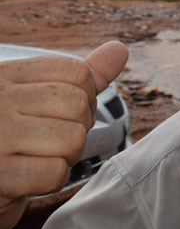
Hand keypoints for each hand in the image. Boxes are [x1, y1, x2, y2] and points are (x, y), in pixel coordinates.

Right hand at [0, 41, 127, 228]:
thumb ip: (80, 77)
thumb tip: (120, 48)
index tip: (64, 114)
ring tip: (39, 156)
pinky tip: (31, 176)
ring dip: (66, 155)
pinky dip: (53, 179)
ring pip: (73, 138)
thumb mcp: (40, 98)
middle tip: (51, 141)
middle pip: (78, 104)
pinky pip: (56, 172)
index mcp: (7, 75)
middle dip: (78, 128)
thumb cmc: (16, 139)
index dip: (86, 97)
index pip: (77, 72)